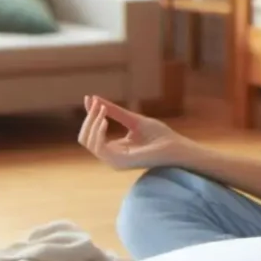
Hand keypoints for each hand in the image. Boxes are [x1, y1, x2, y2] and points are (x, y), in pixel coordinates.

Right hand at [78, 96, 192, 169]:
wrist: (176, 146)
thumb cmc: (159, 135)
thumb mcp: (133, 120)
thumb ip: (114, 112)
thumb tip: (94, 99)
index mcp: (115, 149)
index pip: (92, 134)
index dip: (89, 115)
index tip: (89, 98)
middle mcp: (111, 157)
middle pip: (85, 138)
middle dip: (89, 119)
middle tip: (97, 103)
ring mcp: (114, 161)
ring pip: (88, 142)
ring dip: (92, 123)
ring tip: (102, 109)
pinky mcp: (119, 161)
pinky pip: (99, 147)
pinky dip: (98, 132)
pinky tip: (104, 120)